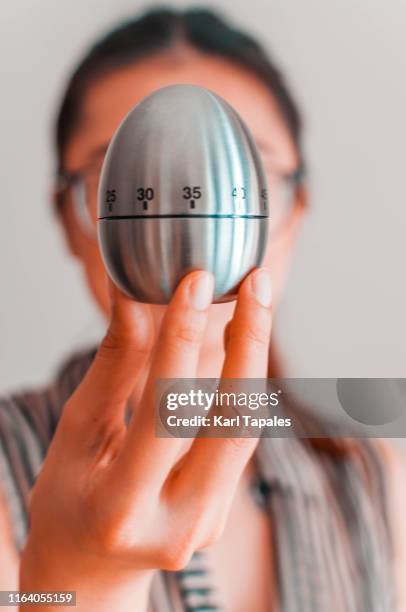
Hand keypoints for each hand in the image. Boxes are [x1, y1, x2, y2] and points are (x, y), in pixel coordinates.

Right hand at [20, 268, 271, 609]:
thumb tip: (133, 296)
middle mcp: (177, 524)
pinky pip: (239, 437)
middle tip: (257, 281)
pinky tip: (240, 342)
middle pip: (231, 423)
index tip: (195, 282)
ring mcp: (207, 523)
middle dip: (249, 343)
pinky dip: (242, 384)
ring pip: (245, 428)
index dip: (181, 339)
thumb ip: (114, 367)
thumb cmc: (68, 501)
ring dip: (253, 359)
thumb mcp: (78, 434)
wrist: (89, 571)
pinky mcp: (222, 512)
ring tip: (255, 300)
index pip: (164, 410)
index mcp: (122, 508)